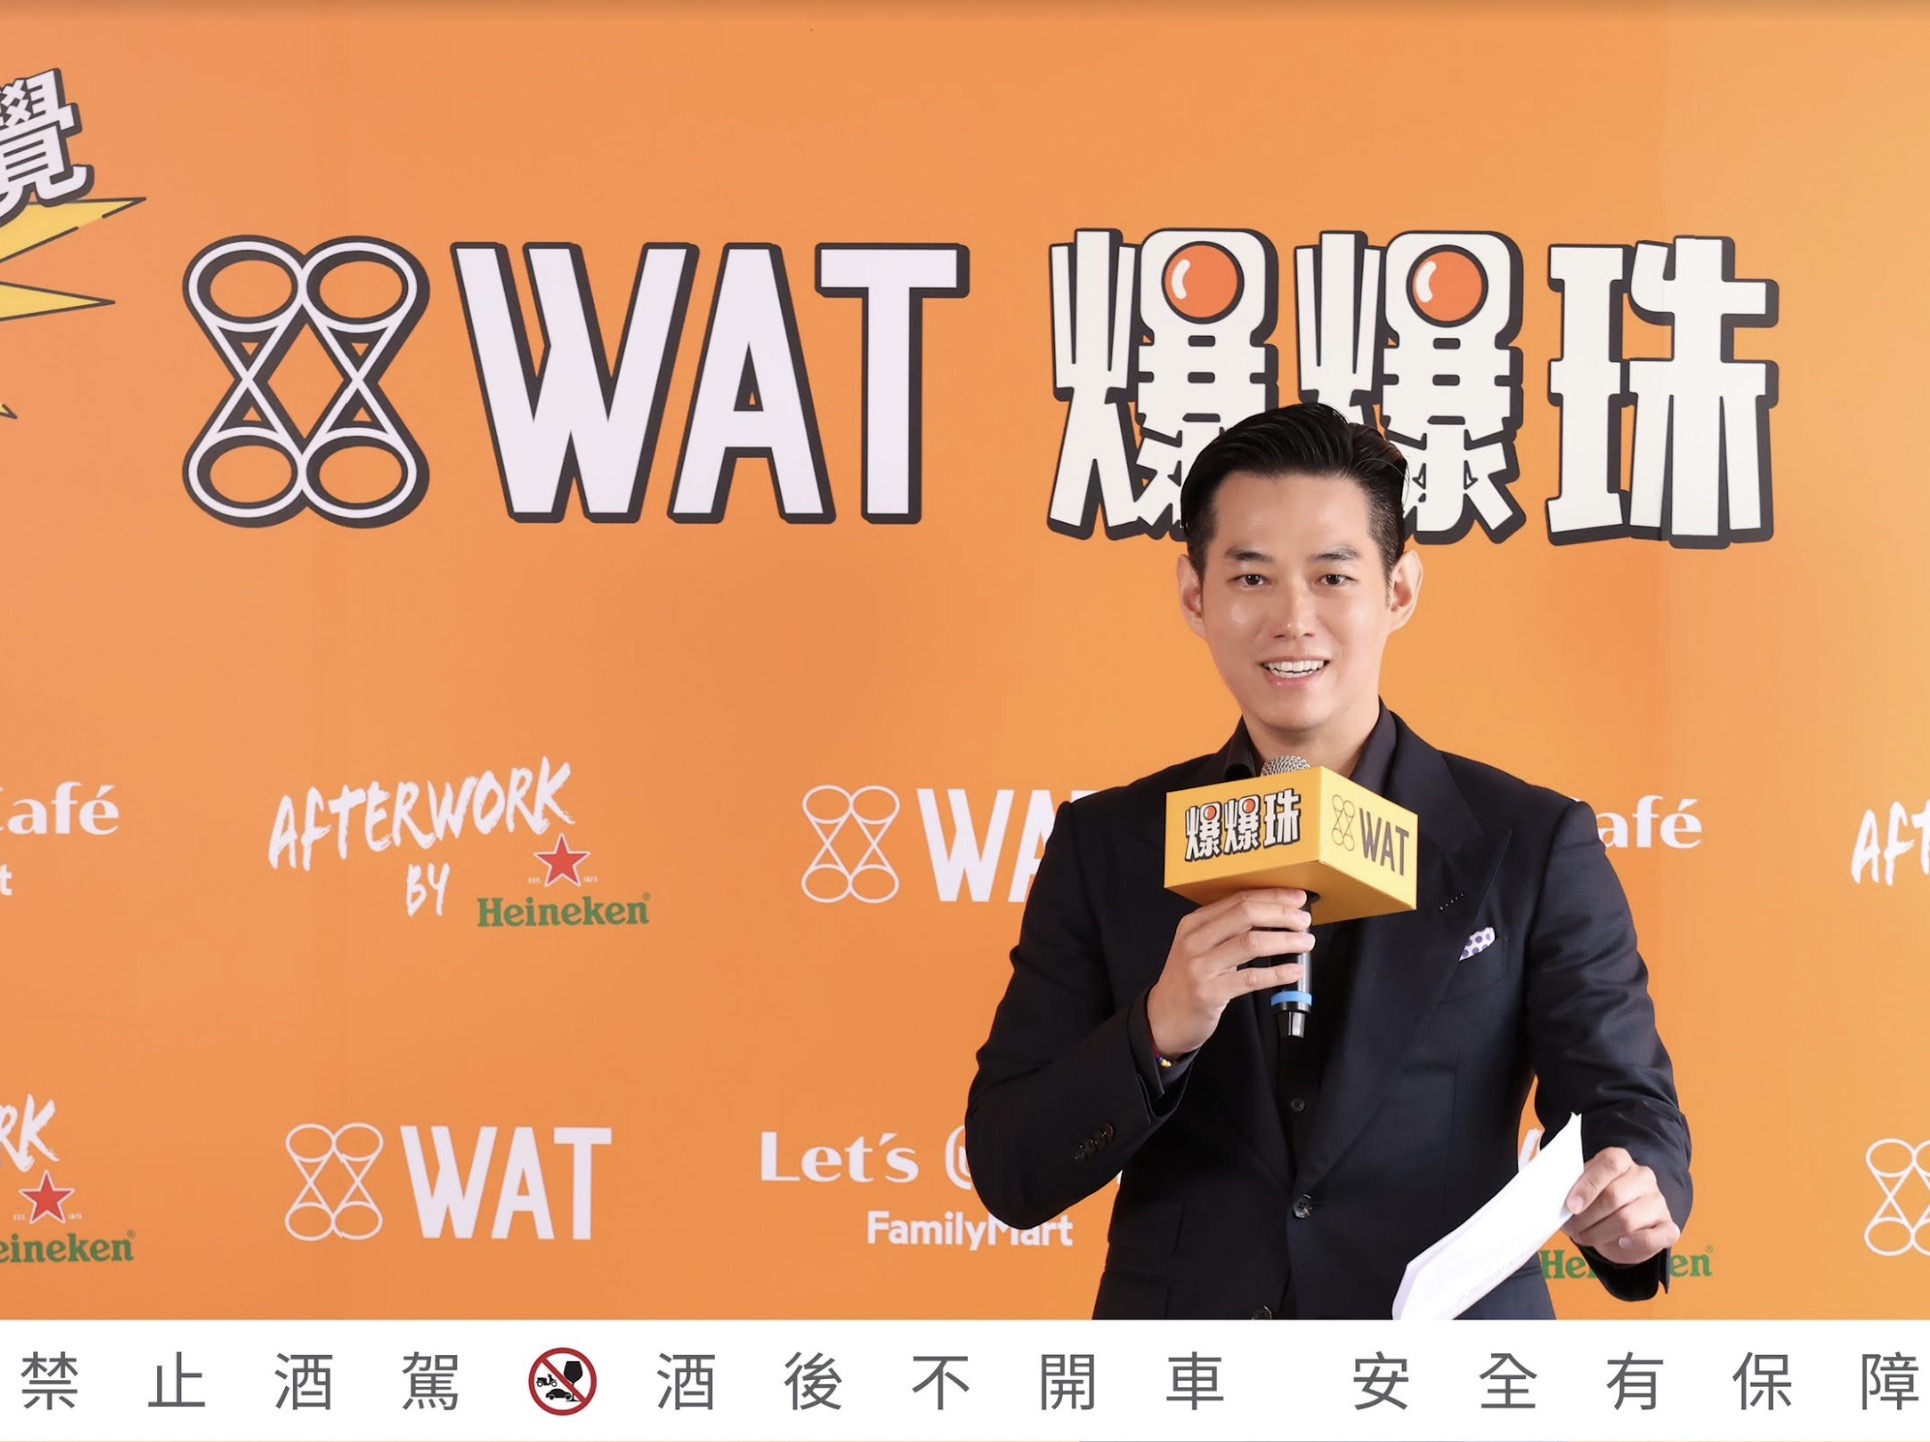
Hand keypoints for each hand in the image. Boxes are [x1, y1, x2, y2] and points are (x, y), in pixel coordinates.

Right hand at [1146, 888, 1312, 1056]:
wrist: (1164, 1018)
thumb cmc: (1188, 980)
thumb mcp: (1200, 947)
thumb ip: (1228, 931)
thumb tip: (1273, 917)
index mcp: (1194, 923)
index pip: (1239, 899)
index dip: (1272, 896)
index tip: (1296, 898)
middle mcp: (1194, 940)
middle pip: (1245, 915)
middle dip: (1281, 914)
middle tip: (1303, 920)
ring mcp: (1199, 967)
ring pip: (1250, 943)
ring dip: (1285, 940)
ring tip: (1305, 942)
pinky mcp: (1208, 993)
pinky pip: (1250, 978)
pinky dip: (1277, 973)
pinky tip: (1293, 970)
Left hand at [1563, 1146, 1678, 1263]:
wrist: (1622, 1220)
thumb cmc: (1596, 1199)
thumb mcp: (1583, 1186)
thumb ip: (1572, 1187)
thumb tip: (1552, 1198)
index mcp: (1621, 1160)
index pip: (1609, 1164)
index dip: (1588, 1185)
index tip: (1570, 1206)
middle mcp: (1643, 1177)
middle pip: (1615, 1196)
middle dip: (1587, 1216)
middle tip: (1571, 1229)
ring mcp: (1658, 1201)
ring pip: (1628, 1219)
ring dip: (1600, 1233)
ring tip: (1583, 1238)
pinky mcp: (1668, 1227)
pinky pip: (1657, 1237)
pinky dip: (1637, 1242)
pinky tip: (1621, 1243)